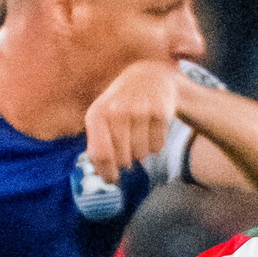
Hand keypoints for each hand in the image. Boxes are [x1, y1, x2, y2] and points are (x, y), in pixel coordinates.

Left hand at [83, 60, 180, 183]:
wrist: (149, 77)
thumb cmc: (120, 105)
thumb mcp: (102, 118)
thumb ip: (98, 146)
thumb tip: (103, 177)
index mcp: (97, 114)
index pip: (101, 155)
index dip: (107, 173)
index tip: (112, 180)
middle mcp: (117, 110)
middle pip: (123, 159)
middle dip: (126, 162)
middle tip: (129, 153)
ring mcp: (139, 110)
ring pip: (141, 154)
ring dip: (142, 153)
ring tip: (140, 137)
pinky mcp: (160, 111)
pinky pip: (157, 146)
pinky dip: (155, 146)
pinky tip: (152, 132)